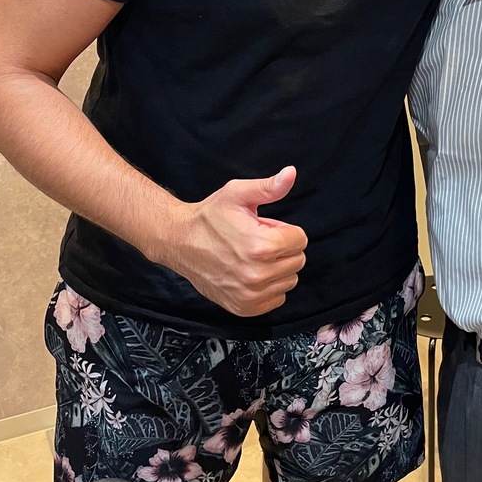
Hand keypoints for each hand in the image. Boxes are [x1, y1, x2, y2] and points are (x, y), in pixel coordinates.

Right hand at [165, 167, 307, 317]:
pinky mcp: (245, 308)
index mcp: (261, 246)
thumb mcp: (238, 194)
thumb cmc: (210, 217)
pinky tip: (251, 272)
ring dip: (277, 267)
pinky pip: (277, 298)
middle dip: (282, 248)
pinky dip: (269, 286)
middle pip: (298, 260)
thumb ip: (269, 187)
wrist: (180, 242)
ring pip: (289, 280)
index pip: (300, 239)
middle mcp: (257, 275)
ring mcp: (250, 295)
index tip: (264, 227)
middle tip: (257, 240)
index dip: (285, 230)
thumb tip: (291, 173)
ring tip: (252, 256)